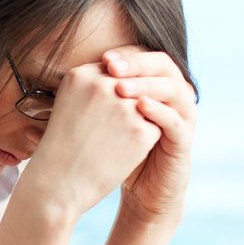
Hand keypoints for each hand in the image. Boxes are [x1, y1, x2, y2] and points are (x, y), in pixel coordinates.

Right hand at [26, 61, 161, 218]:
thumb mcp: (67, 105)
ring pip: (147, 104)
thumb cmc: (61, 148)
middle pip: (132, 85)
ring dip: (136, 121)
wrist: (57, 185)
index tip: (100, 113)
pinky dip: (142, 140)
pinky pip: (155, 126)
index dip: (112, 92)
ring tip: (110, 141)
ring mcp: (123, 106)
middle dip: (125, 105)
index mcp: (80, 75)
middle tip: (104, 130)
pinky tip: (120, 152)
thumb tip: (126, 78)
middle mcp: (102, 84)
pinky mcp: (140, 129)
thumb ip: (94, 85)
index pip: (113, 71)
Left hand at [103, 47, 197, 226]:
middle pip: (162, 65)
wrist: (141, 188)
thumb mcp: (102, 121)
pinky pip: (175, 119)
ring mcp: (182, 115)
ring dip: (146, 84)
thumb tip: (60, 81)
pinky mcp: (184, 138)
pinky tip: (139, 107)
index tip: (102, 58)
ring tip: (120, 87)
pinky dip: (159, 111)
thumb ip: (93, 99)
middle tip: (111, 66)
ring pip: (172, 88)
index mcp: (154, 85)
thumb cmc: (116, 152)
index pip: (145, 58)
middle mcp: (173, 95)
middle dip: (136, 64)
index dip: (125, 56)